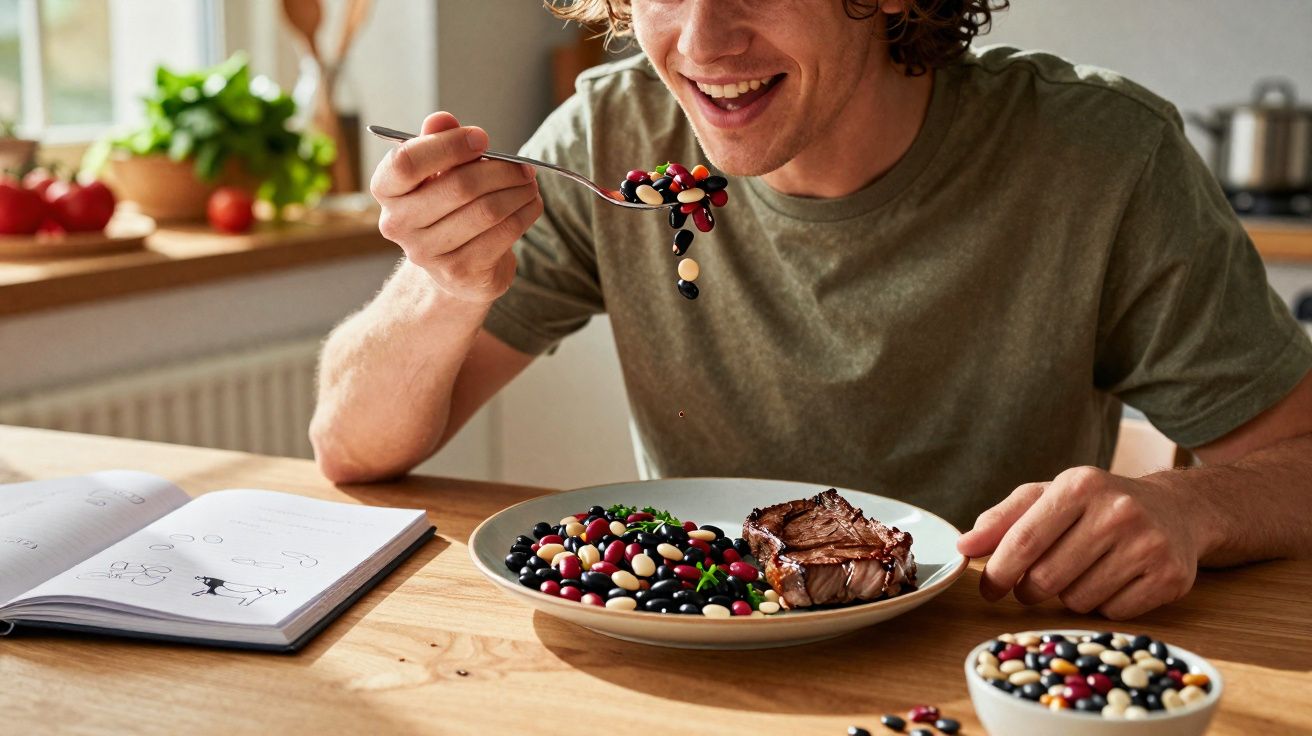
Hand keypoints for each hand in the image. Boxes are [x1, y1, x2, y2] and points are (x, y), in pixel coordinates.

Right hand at [371, 111, 542, 303]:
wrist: (455, 266)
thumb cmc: (445, 206)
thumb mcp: (437, 170)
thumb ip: (437, 142)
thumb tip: (442, 119)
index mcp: (386, 190)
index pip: (407, 162)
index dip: (449, 146)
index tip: (482, 139)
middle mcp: (397, 224)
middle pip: (458, 186)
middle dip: (500, 170)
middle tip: (523, 166)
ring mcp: (427, 253)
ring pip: (486, 211)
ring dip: (517, 192)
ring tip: (530, 183)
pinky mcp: (459, 271)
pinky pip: (502, 234)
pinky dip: (524, 214)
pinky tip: (530, 204)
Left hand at [956, 466, 1211, 618]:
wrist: (1175, 510)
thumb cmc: (1096, 505)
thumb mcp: (1048, 497)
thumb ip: (1002, 520)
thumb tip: (964, 546)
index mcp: (1080, 485)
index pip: (1024, 540)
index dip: (998, 572)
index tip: (988, 589)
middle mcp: (1117, 511)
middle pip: (1047, 577)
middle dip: (1029, 590)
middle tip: (1032, 585)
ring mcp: (1148, 544)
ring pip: (1078, 600)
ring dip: (1068, 596)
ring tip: (1081, 573)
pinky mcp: (1171, 576)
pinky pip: (1112, 613)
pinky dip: (1102, 606)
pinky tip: (1112, 582)